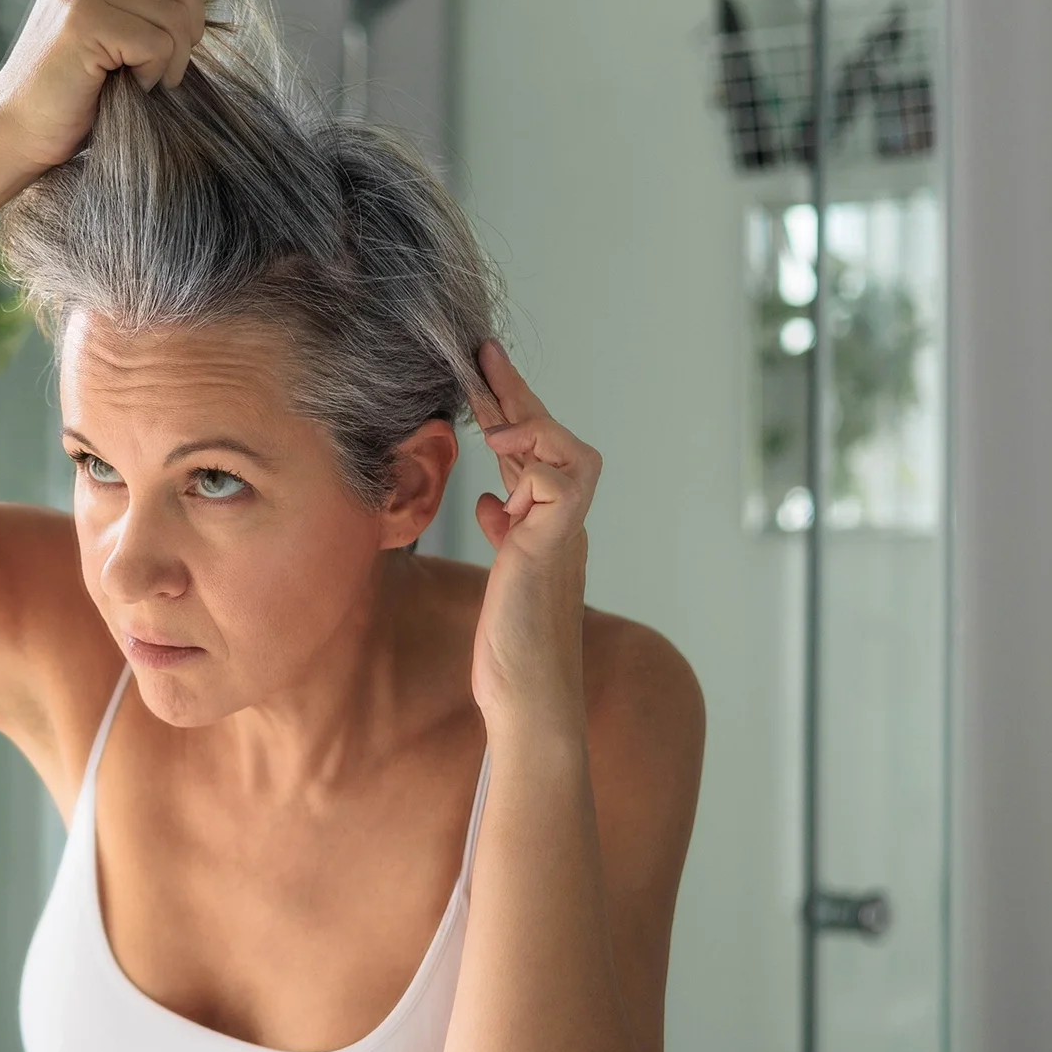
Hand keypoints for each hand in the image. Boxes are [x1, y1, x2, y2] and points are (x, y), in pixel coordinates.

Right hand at [0, 0, 233, 173]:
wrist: (15, 138)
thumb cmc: (72, 98)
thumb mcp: (116, 35)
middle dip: (192, 23)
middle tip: (165, 65)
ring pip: (175, 10)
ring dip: (174, 58)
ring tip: (142, 81)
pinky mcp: (83, 22)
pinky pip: (159, 42)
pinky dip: (156, 76)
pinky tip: (129, 91)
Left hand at [469, 341, 602, 726]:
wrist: (528, 699)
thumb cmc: (512, 647)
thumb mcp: (502, 577)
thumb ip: (506, 534)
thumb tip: (492, 501)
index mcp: (547, 524)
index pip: (533, 452)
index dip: (511, 411)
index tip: (482, 373)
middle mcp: (563, 523)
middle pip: (551, 441)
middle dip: (517, 394)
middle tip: (483, 352)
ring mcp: (562, 536)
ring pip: (568, 454)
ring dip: (530, 425)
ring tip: (491, 410)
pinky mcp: (549, 551)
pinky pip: (555, 487)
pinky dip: (530, 469)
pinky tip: (497, 477)